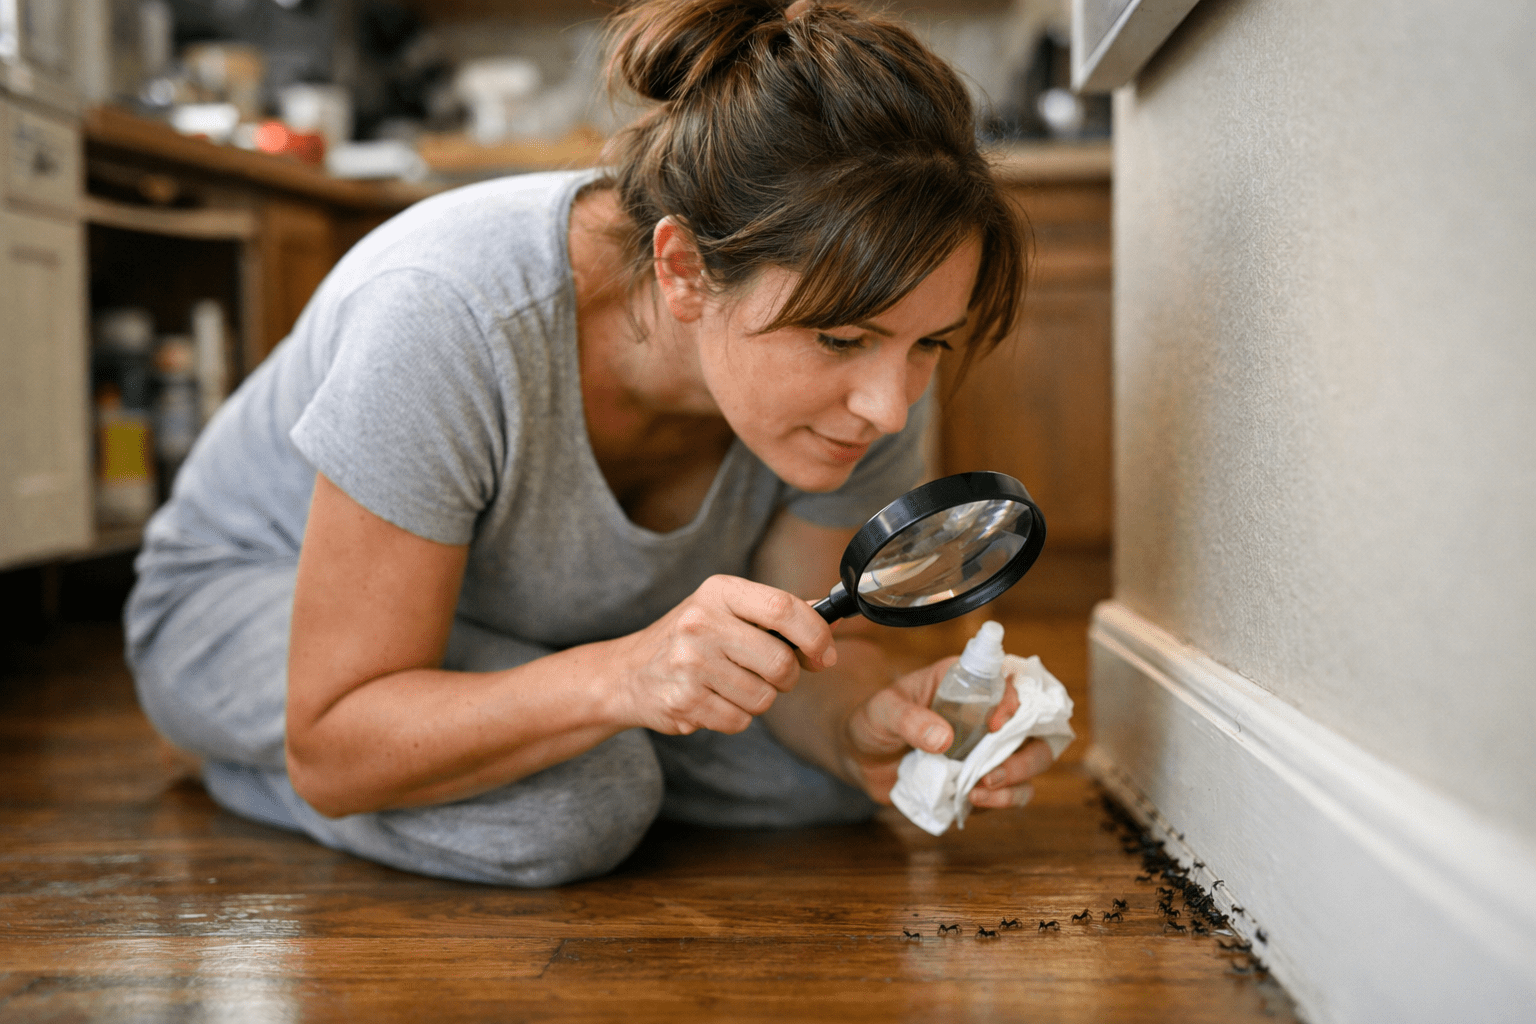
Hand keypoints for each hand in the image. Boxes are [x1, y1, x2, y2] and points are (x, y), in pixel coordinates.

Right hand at [612, 574, 837, 735]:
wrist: (629, 672)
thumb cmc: (692, 638)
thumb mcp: (728, 610)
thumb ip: (777, 613)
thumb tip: (830, 619)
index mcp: (719, 592)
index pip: (784, 608)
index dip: (816, 635)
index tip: (825, 655)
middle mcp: (701, 623)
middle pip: (780, 662)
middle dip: (787, 677)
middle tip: (770, 674)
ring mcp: (690, 663)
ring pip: (764, 698)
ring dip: (759, 699)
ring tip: (732, 684)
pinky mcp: (684, 701)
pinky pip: (740, 721)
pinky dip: (736, 717)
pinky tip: (714, 700)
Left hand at [841, 658, 1056, 806]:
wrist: (861, 755)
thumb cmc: (874, 719)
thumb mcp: (883, 711)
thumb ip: (909, 719)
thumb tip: (943, 739)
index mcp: (968, 681)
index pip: (1013, 679)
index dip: (1015, 701)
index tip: (995, 725)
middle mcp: (988, 711)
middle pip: (1038, 727)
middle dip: (1027, 756)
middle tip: (992, 774)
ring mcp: (989, 746)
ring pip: (1033, 761)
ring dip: (1016, 782)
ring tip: (978, 792)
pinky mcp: (983, 776)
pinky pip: (1012, 792)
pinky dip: (1001, 801)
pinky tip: (970, 800)